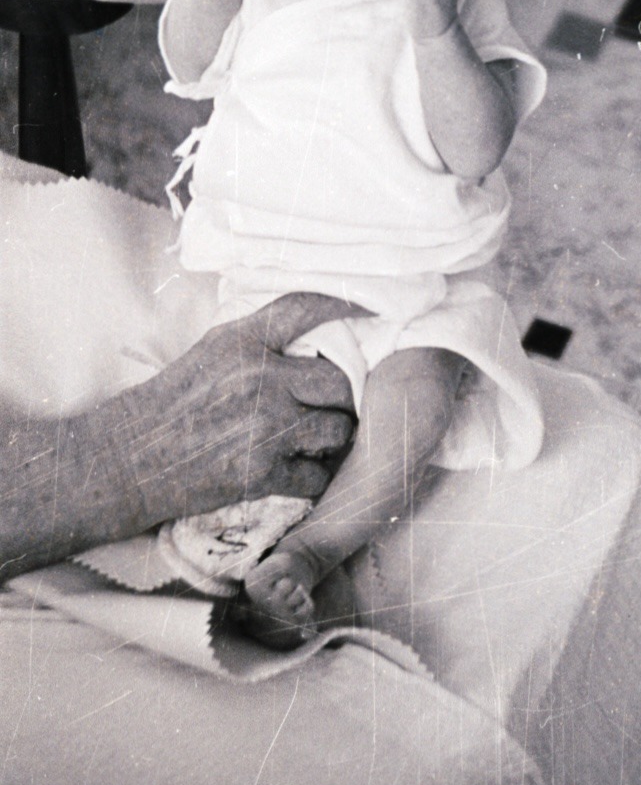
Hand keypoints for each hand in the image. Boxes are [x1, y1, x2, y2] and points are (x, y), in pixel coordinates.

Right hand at [0, 294, 358, 577]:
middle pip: (339, 381)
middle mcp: (259, 377)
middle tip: (330, 409)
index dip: (347, 305)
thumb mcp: (209, 352)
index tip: (372, 310)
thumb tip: (314, 336)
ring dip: (331, 440)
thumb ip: (258, 341)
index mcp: (243, 341)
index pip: (308, 309)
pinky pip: (315, 475)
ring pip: (337, 430)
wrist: (125, 461)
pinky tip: (295, 473)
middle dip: (342, 399)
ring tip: (314, 443)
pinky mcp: (260, 472)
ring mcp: (263, 426)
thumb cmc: (167, 405)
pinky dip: (311, 478)